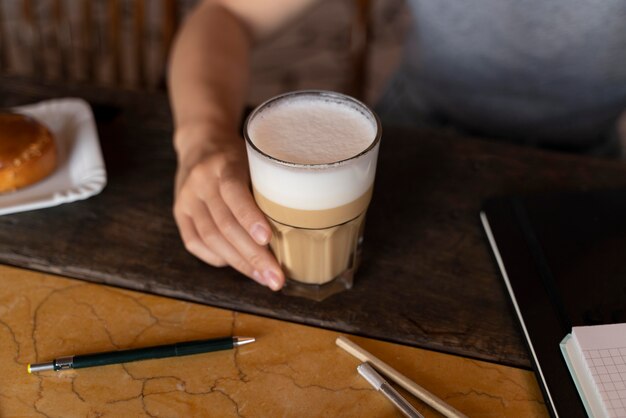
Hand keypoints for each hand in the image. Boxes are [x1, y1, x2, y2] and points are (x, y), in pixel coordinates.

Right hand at [173, 125, 284, 290]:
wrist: (201, 143)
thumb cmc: (239, 156)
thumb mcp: (256, 159)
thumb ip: (269, 185)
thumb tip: (300, 225)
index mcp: (223, 164)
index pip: (234, 192)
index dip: (250, 217)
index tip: (268, 239)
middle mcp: (200, 182)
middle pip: (225, 224)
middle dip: (252, 255)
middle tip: (276, 278)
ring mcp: (186, 199)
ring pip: (211, 238)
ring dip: (239, 263)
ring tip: (264, 278)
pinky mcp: (179, 213)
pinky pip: (195, 243)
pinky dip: (218, 258)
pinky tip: (239, 265)